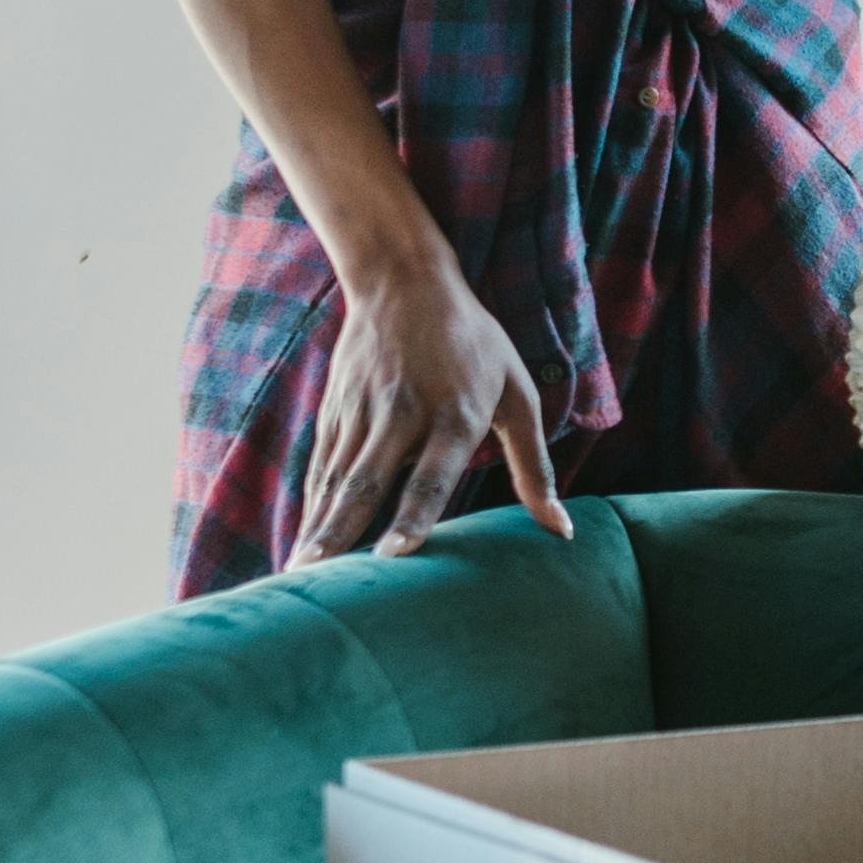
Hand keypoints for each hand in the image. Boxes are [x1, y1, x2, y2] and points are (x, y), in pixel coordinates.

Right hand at [291, 228, 570, 557]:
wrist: (403, 280)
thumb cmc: (474, 343)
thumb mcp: (518, 394)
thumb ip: (535, 466)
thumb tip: (561, 530)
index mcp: (454, 414)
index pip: (430, 476)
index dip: (411, 517)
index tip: (392, 557)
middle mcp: (403, 415)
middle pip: (368, 483)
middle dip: (342, 534)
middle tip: (320, 582)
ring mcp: (362, 412)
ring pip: (336, 479)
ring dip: (318, 528)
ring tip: (301, 574)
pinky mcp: (336, 410)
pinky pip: (322, 467)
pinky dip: (312, 506)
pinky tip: (305, 542)